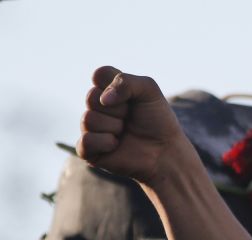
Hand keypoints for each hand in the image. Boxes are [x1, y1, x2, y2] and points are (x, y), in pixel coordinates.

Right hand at [76, 66, 188, 186]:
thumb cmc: (158, 121)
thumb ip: (126, 82)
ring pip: (88, 119)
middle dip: (118, 109)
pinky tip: (116, 146)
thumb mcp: (149, 90)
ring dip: (113, 127)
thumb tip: (104, 100)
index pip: (99, 75)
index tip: (132, 97)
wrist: (165, 152)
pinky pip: (85, 141)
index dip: (115, 85)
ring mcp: (92, 129)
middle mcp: (98, 108)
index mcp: (110, 90)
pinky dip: (105, 142)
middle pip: (91, 97)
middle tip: (130, 118)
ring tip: (125, 133)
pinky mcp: (89, 151)